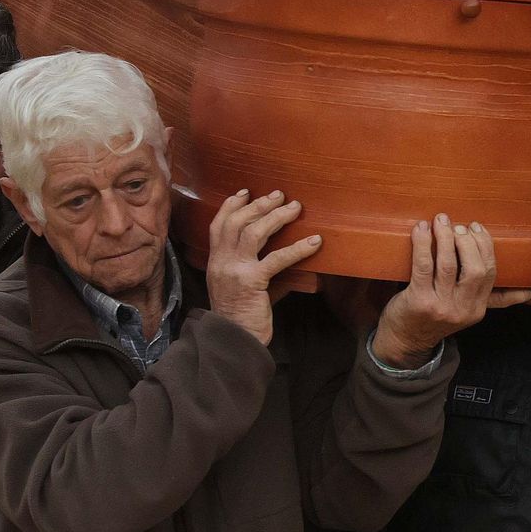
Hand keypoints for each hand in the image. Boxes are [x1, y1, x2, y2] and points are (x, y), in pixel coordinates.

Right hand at [207, 189, 322, 345]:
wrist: (233, 339)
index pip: (219, 224)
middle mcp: (221, 261)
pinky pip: (277, 259)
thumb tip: (287, 259)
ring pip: (254, 232)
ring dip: (276, 216)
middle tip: (279, 194)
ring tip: (295, 207)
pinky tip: (315, 242)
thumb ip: (256, 269)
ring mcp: (234, 270)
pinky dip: (298, 248)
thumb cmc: (241, 315)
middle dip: (259, 205)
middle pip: (238, 222)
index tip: (245, 192)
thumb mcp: (241, 287)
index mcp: (216, 261)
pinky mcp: (251, 282)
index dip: (231, 206)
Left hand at [372, 216, 530, 368]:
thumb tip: (527, 293)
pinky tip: (421, 229)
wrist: (405, 341)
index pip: (490, 273)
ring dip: (445, 237)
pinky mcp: (418, 300)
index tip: (476, 228)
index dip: (485, 246)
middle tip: (457, 226)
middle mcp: (462, 308)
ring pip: (448, 264)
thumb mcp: (468, 312)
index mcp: (478, 308)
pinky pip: (423, 266)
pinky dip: (422, 244)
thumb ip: (495, 300)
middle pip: (474, 269)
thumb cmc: (435, 318)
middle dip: (467, 242)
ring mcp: (440, 306)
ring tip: (441, 220)